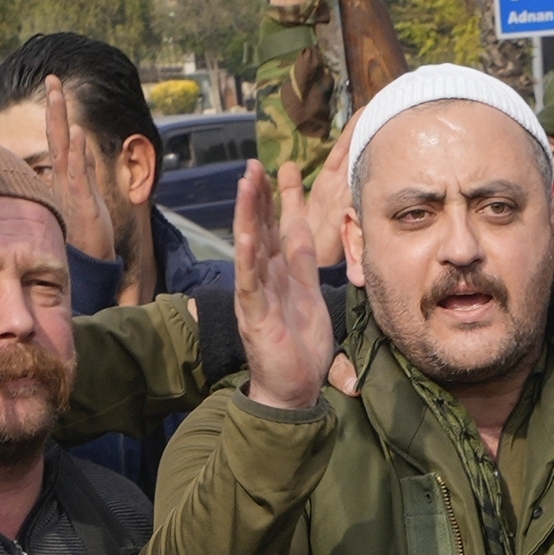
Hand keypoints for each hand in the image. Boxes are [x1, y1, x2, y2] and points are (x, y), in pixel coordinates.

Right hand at [226, 164, 335, 414]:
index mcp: (276, 274)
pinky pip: (250, 285)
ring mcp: (255, 297)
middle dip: (256, 198)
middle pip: (257, 231)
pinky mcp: (255, 317)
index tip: (271, 170)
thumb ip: (303, 261)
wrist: (294, 387)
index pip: (272, 229)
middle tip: (253, 166)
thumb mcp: (308, 292)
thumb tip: (303, 227)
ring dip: (247, 218)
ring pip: (249, 250)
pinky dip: (247, 261)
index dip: (271, 200)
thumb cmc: (300, 345)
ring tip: (246, 187)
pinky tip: (247, 238)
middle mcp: (261, 280)